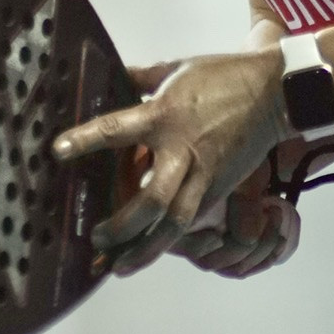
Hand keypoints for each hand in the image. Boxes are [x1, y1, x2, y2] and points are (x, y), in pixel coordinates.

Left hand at [52, 49, 285, 274]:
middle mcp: (181, 150)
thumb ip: (140, 77)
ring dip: (145, 249)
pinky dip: (170, 237)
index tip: (58, 151)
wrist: (275, 93)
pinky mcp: (219, 186)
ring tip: (119, 265)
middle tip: (96, 237)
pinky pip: (192, 218)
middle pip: (151, 200)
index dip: (85, 140)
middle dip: (122, 226)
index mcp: (164, 115)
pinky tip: (150, 250)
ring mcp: (203, 173)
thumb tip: (111, 75)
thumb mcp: (176, 68)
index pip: (116, 130)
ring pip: (175, 222)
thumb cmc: (224, 76)